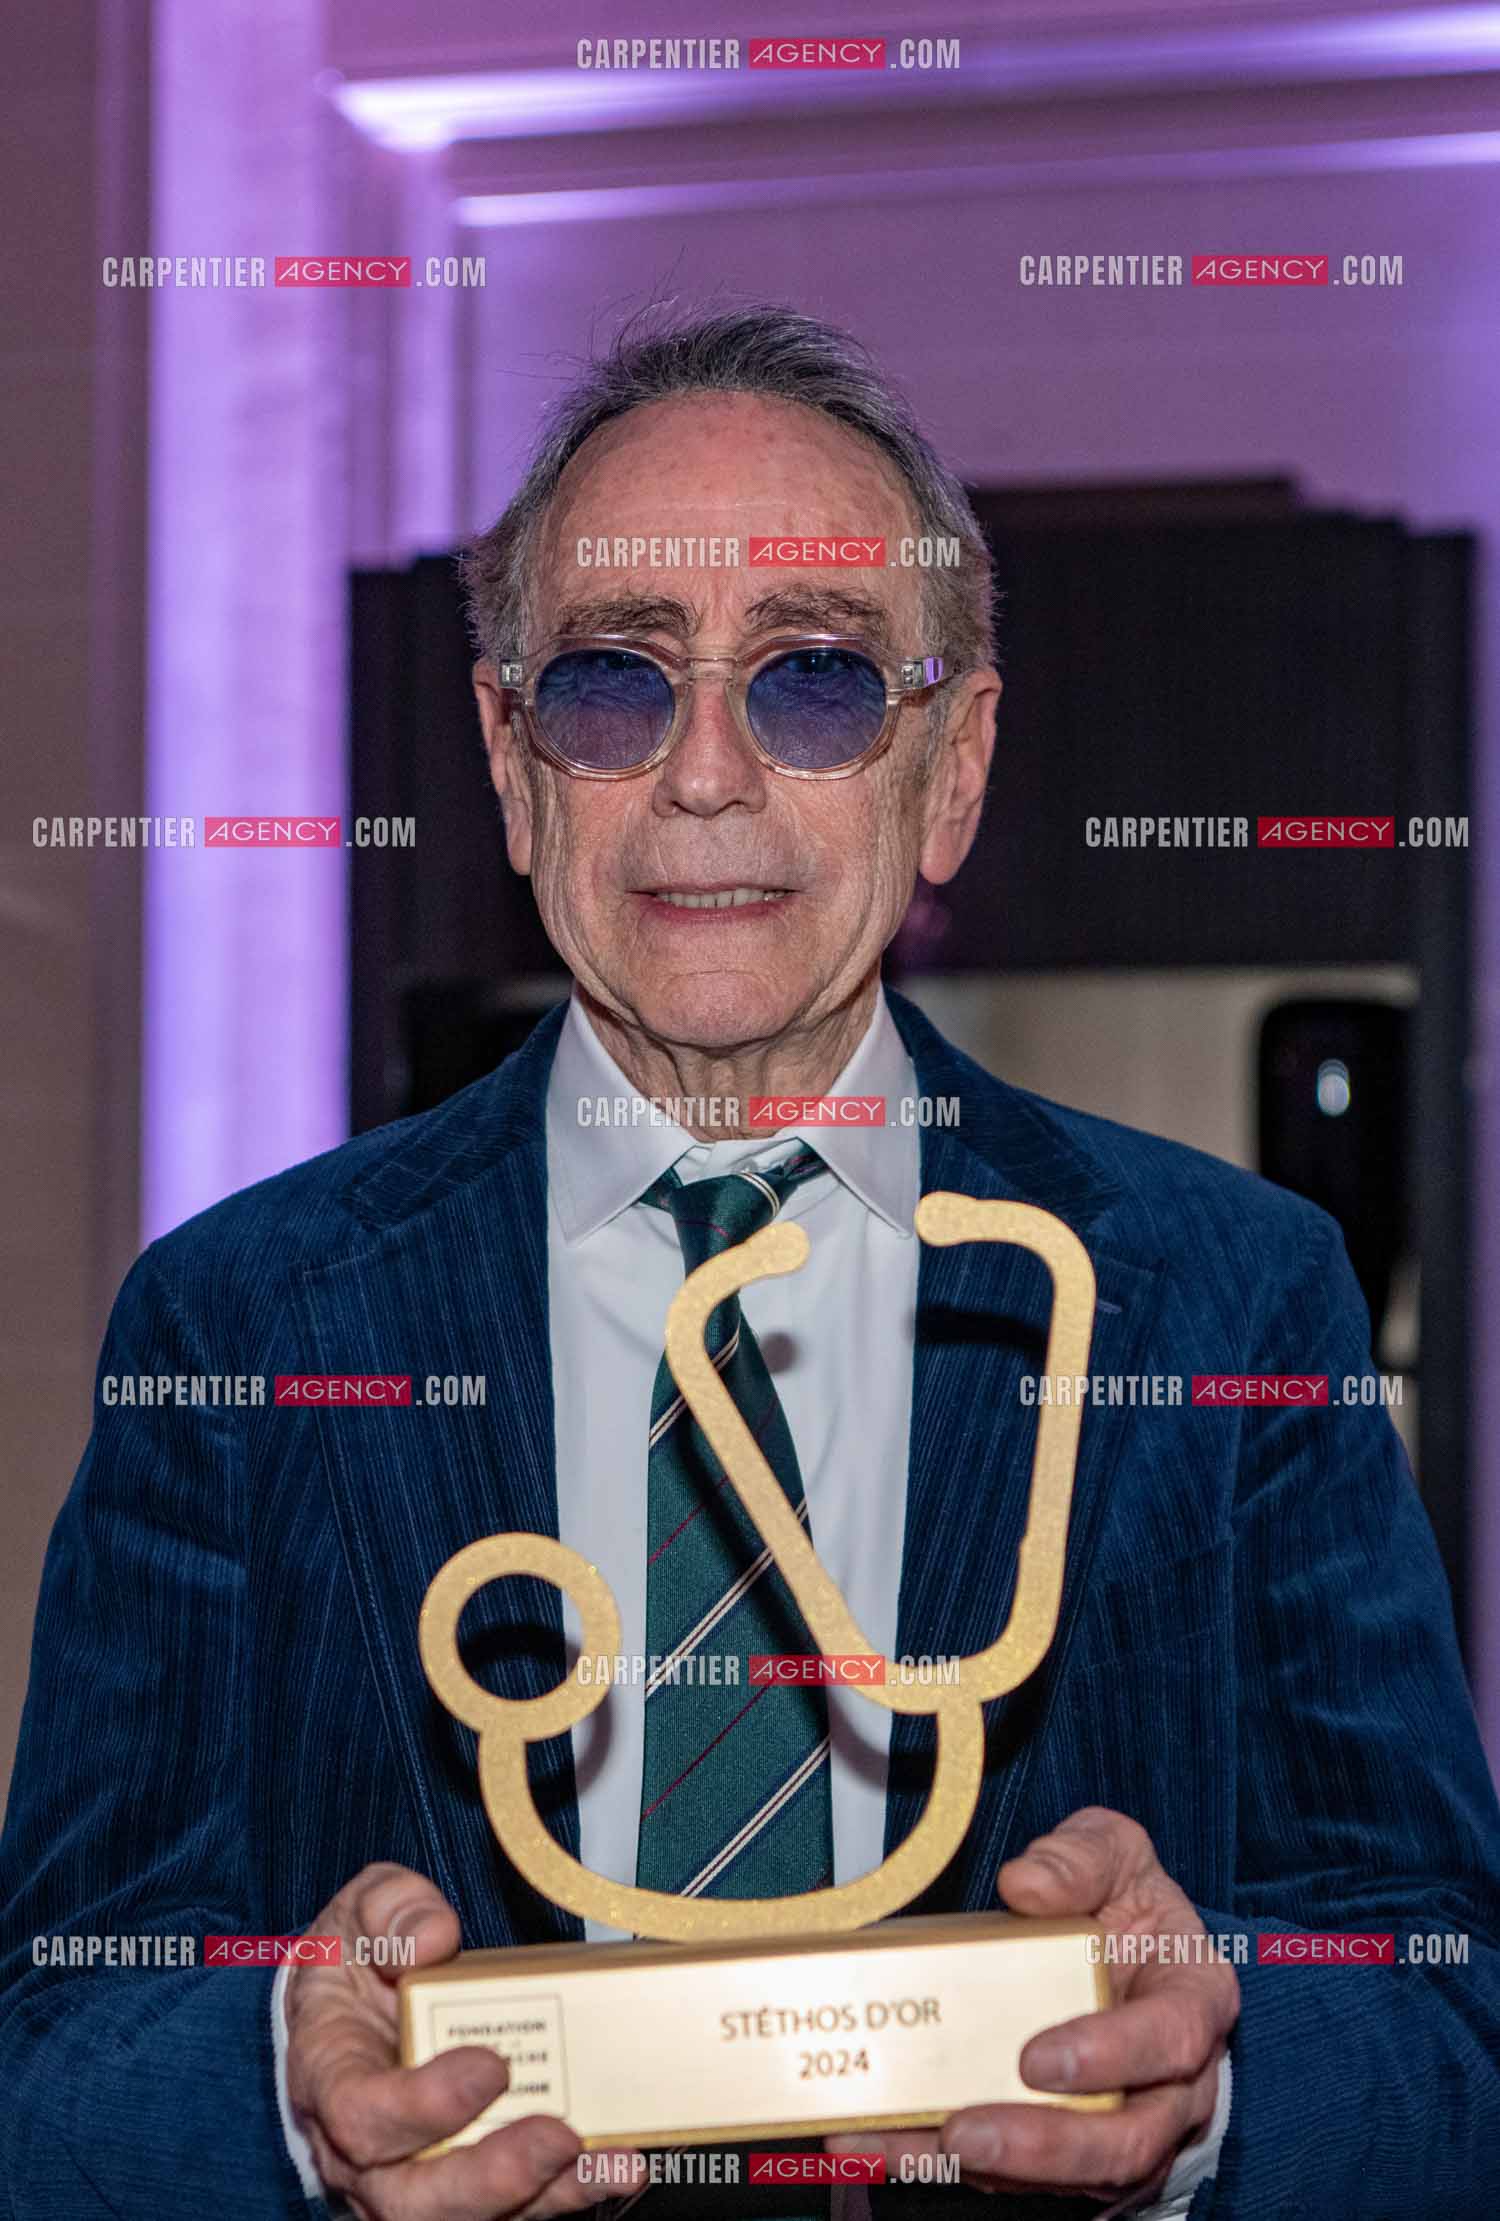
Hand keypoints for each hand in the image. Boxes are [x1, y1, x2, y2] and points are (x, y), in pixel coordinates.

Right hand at [285, 1862, 642, 2218]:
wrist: (350, 2002)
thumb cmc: (357, 1958)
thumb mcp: (360, 1910)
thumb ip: (392, 1910)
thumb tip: (433, 1938)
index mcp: (329, 2074)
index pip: (360, 2114)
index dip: (423, 2104)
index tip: (492, 2065)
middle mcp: (360, 2148)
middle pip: (412, 2197)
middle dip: (492, 2175)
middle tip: (558, 2135)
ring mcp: (408, 2175)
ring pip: (465, 2215)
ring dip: (544, 2195)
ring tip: (611, 2166)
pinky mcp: (460, 2181)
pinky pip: (510, 2206)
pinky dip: (566, 2192)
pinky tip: (616, 2167)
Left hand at [831, 1807, 1237, 2210]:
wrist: (1130, 1949)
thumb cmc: (1127, 1905)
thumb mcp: (1114, 1853)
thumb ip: (1080, 1857)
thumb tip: (1026, 1884)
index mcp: (1191, 2000)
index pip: (1171, 2040)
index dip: (1111, 2057)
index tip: (1039, 2058)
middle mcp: (1173, 2082)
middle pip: (1128, 2141)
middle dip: (1044, 2147)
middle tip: (966, 2132)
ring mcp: (1127, 2127)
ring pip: (1074, 2175)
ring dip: (991, 2168)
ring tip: (914, 2145)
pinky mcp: (1073, 2152)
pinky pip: (1021, 2175)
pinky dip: (951, 2165)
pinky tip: (888, 2145)